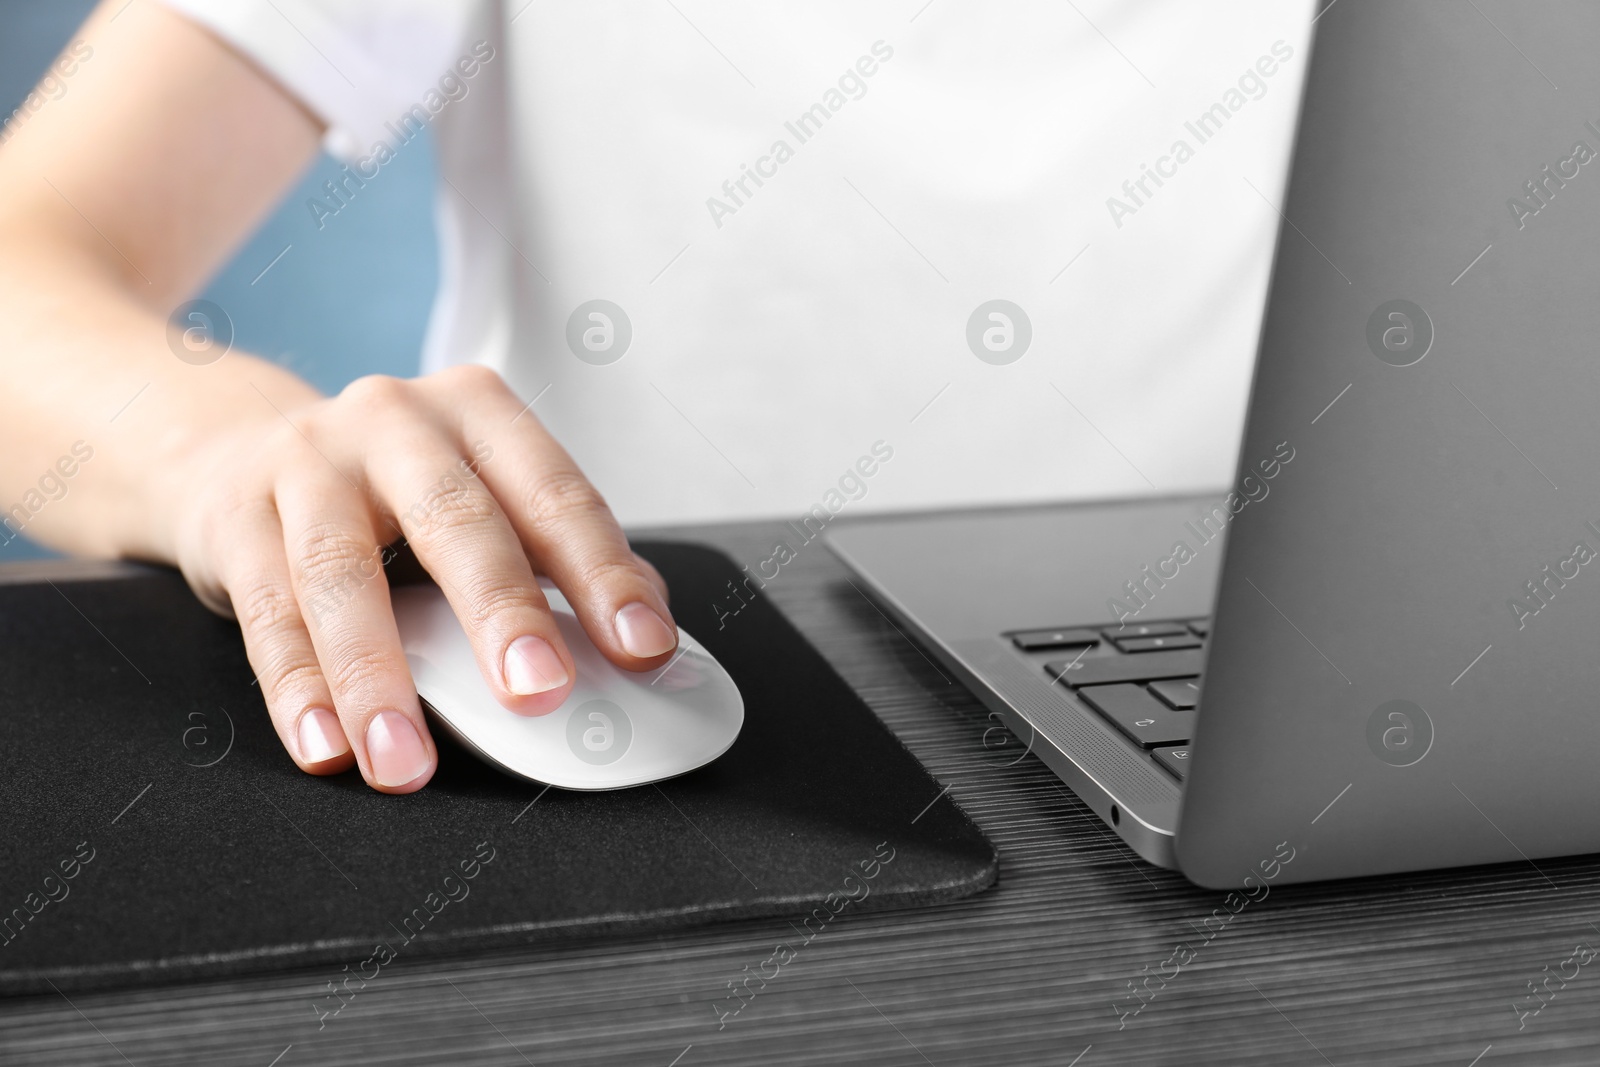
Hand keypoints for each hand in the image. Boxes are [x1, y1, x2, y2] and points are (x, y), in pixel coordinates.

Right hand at [166, 365, 677, 792]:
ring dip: (378, 677)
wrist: (237, 449)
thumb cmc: (394, 491)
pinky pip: (266, 612)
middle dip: (502, 611)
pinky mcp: (235, 517)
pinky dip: (296, 689)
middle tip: (540, 693)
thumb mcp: (482, 495)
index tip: (643, 649)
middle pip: (455, 519)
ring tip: (406, 763)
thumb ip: (561, 558)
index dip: (605, 575)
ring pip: (341, 573)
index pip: (556, 496)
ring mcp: (307, 463)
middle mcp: (397, 422)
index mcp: (481, 415)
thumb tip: (650, 642)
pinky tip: (325, 746)